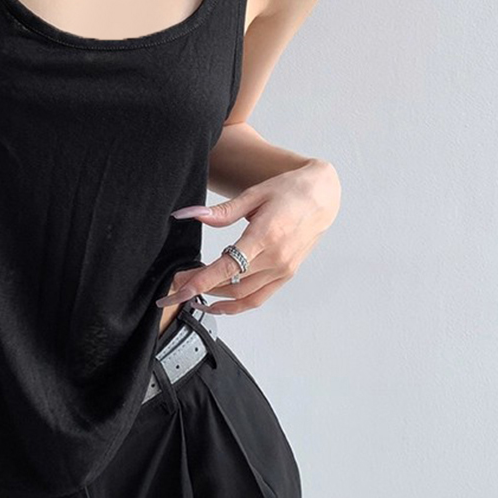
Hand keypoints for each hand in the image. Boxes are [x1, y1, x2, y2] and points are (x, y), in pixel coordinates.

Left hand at [155, 159, 340, 314]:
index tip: (178, 288)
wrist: (322, 197)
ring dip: (214, 298)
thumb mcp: (253, 194)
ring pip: (242, 296)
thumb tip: (190, 214)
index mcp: (266, 236)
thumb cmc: (289, 191)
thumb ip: (221, 211)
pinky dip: (236, 306)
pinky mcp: (286, 275)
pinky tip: (217, 303)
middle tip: (175, 284)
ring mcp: (283, 270)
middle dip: (198, 288)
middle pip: (230, 284)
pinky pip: (258, 298)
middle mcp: (276, 258)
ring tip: (190, 293)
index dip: (200, 281)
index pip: (227, 266)